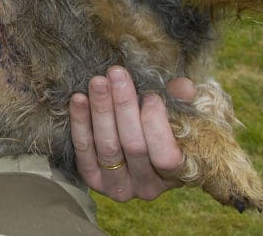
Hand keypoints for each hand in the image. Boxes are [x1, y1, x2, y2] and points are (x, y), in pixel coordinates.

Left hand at [69, 66, 192, 201]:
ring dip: (101, 110)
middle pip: (133, 146)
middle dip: (124, 106)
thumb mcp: (179, 117)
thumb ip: (181, 102)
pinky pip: (83, 150)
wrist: (138, 148)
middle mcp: (146, 187)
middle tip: (117, 74)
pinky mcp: (92, 180)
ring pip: (107, 147)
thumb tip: (183, 87)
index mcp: (175, 176)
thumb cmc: (164, 130)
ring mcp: (118, 186)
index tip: (151, 96)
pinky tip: (79, 98)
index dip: (157, 126)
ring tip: (98, 81)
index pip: (166, 157)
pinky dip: (80, 123)